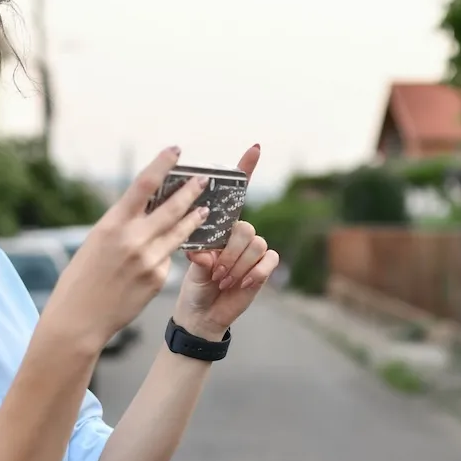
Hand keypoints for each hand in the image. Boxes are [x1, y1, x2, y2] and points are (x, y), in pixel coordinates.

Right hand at [42, 146, 209, 350]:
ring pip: (178, 233)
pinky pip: (169, 259)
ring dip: (193, 219)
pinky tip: (167, 253)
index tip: (176, 150)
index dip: (162, 164)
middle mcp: (133, 238)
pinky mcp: (158, 278)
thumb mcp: (96, 242)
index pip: (144, 185)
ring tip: (204, 209)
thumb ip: (122, 225)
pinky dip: (169, 252)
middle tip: (204, 180)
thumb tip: (146, 210)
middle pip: (171, 208)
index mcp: (112, 224)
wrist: (79, 318)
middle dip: (191, 192)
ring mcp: (148, 259)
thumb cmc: (82, 278)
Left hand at [174, 144, 280, 338]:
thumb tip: (207, 254)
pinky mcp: (264, 267)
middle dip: (229, 252)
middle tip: (214, 272)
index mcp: (219, 225)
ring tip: (223, 280)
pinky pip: (269, 259)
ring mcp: (252, 250)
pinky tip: (242, 283)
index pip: (235, 194)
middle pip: (244, 227)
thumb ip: (200, 256)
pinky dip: (254, 272)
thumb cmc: (193, 285)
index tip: (254, 147)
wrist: (202, 313)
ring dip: (237, 265)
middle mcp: (238, 234)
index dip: (246, 169)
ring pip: (255, 244)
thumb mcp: (192, 267)